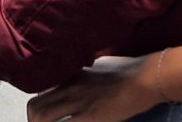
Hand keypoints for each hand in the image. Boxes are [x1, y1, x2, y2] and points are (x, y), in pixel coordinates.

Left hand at [27, 55, 155, 121]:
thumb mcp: (101, 65)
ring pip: (42, 117)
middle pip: (35, 106)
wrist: (146, 77)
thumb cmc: (130, 71)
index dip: (38, 109)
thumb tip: (84, 78)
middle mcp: (70, 87)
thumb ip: (87, 74)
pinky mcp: (88, 116)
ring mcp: (78, 102)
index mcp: (72, 75)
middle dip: (35, 121)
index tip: (43, 118)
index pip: (41, 92)